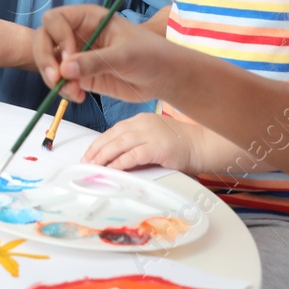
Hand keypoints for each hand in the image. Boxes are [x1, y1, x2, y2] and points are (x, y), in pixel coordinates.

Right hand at [34, 5, 173, 104]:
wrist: (162, 77)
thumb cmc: (149, 55)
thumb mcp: (124, 55)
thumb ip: (94, 61)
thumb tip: (65, 69)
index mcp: (87, 18)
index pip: (55, 19)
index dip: (57, 36)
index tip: (68, 57)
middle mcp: (77, 34)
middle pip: (44, 39)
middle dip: (45, 59)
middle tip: (56, 79)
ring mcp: (77, 55)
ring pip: (49, 62)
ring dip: (54, 79)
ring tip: (74, 93)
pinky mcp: (81, 75)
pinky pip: (62, 81)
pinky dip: (64, 90)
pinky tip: (79, 96)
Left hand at [86, 113, 202, 172]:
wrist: (202, 145)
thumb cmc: (181, 144)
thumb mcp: (154, 136)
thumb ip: (137, 142)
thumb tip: (117, 155)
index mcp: (140, 120)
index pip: (113, 130)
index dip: (99, 142)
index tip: (90, 153)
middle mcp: (142, 124)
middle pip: (112, 136)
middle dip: (96, 150)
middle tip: (86, 161)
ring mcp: (150, 134)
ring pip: (119, 144)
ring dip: (103, 156)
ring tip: (94, 166)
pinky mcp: (156, 147)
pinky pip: (132, 155)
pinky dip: (119, 163)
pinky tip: (112, 169)